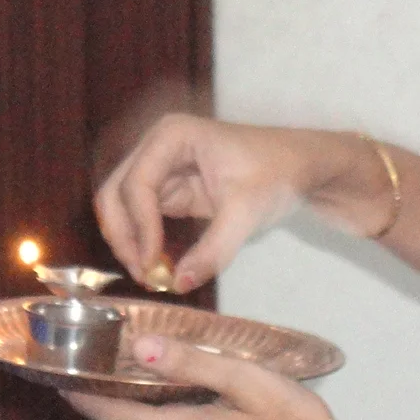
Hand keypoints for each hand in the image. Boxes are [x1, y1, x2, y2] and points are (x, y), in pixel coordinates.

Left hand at [62, 336, 334, 419]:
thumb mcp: (251, 383)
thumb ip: (195, 363)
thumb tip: (141, 345)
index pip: (117, 417)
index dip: (86, 401)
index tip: (61, 381)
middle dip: (100, 410)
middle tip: (81, 380)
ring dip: (121, 415)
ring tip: (107, 390)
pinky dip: (143, 418)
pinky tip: (149, 404)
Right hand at [94, 115, 314, 292]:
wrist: (302, 168)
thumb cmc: (277, 175)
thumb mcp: (247, 212)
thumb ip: (213, 250)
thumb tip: (180, 284)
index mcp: (172, 135)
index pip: (137, 184)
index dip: (139, 226)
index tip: (152, 264)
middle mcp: (158, 146)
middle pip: (117, 192)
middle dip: (124, 234)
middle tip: (142, 273)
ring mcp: (163, 167)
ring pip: (124, 207)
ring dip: (130, 241)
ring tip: (151, 275)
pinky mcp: (172, 189)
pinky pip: (144, 217)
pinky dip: (146, 242)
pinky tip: (158, 266)